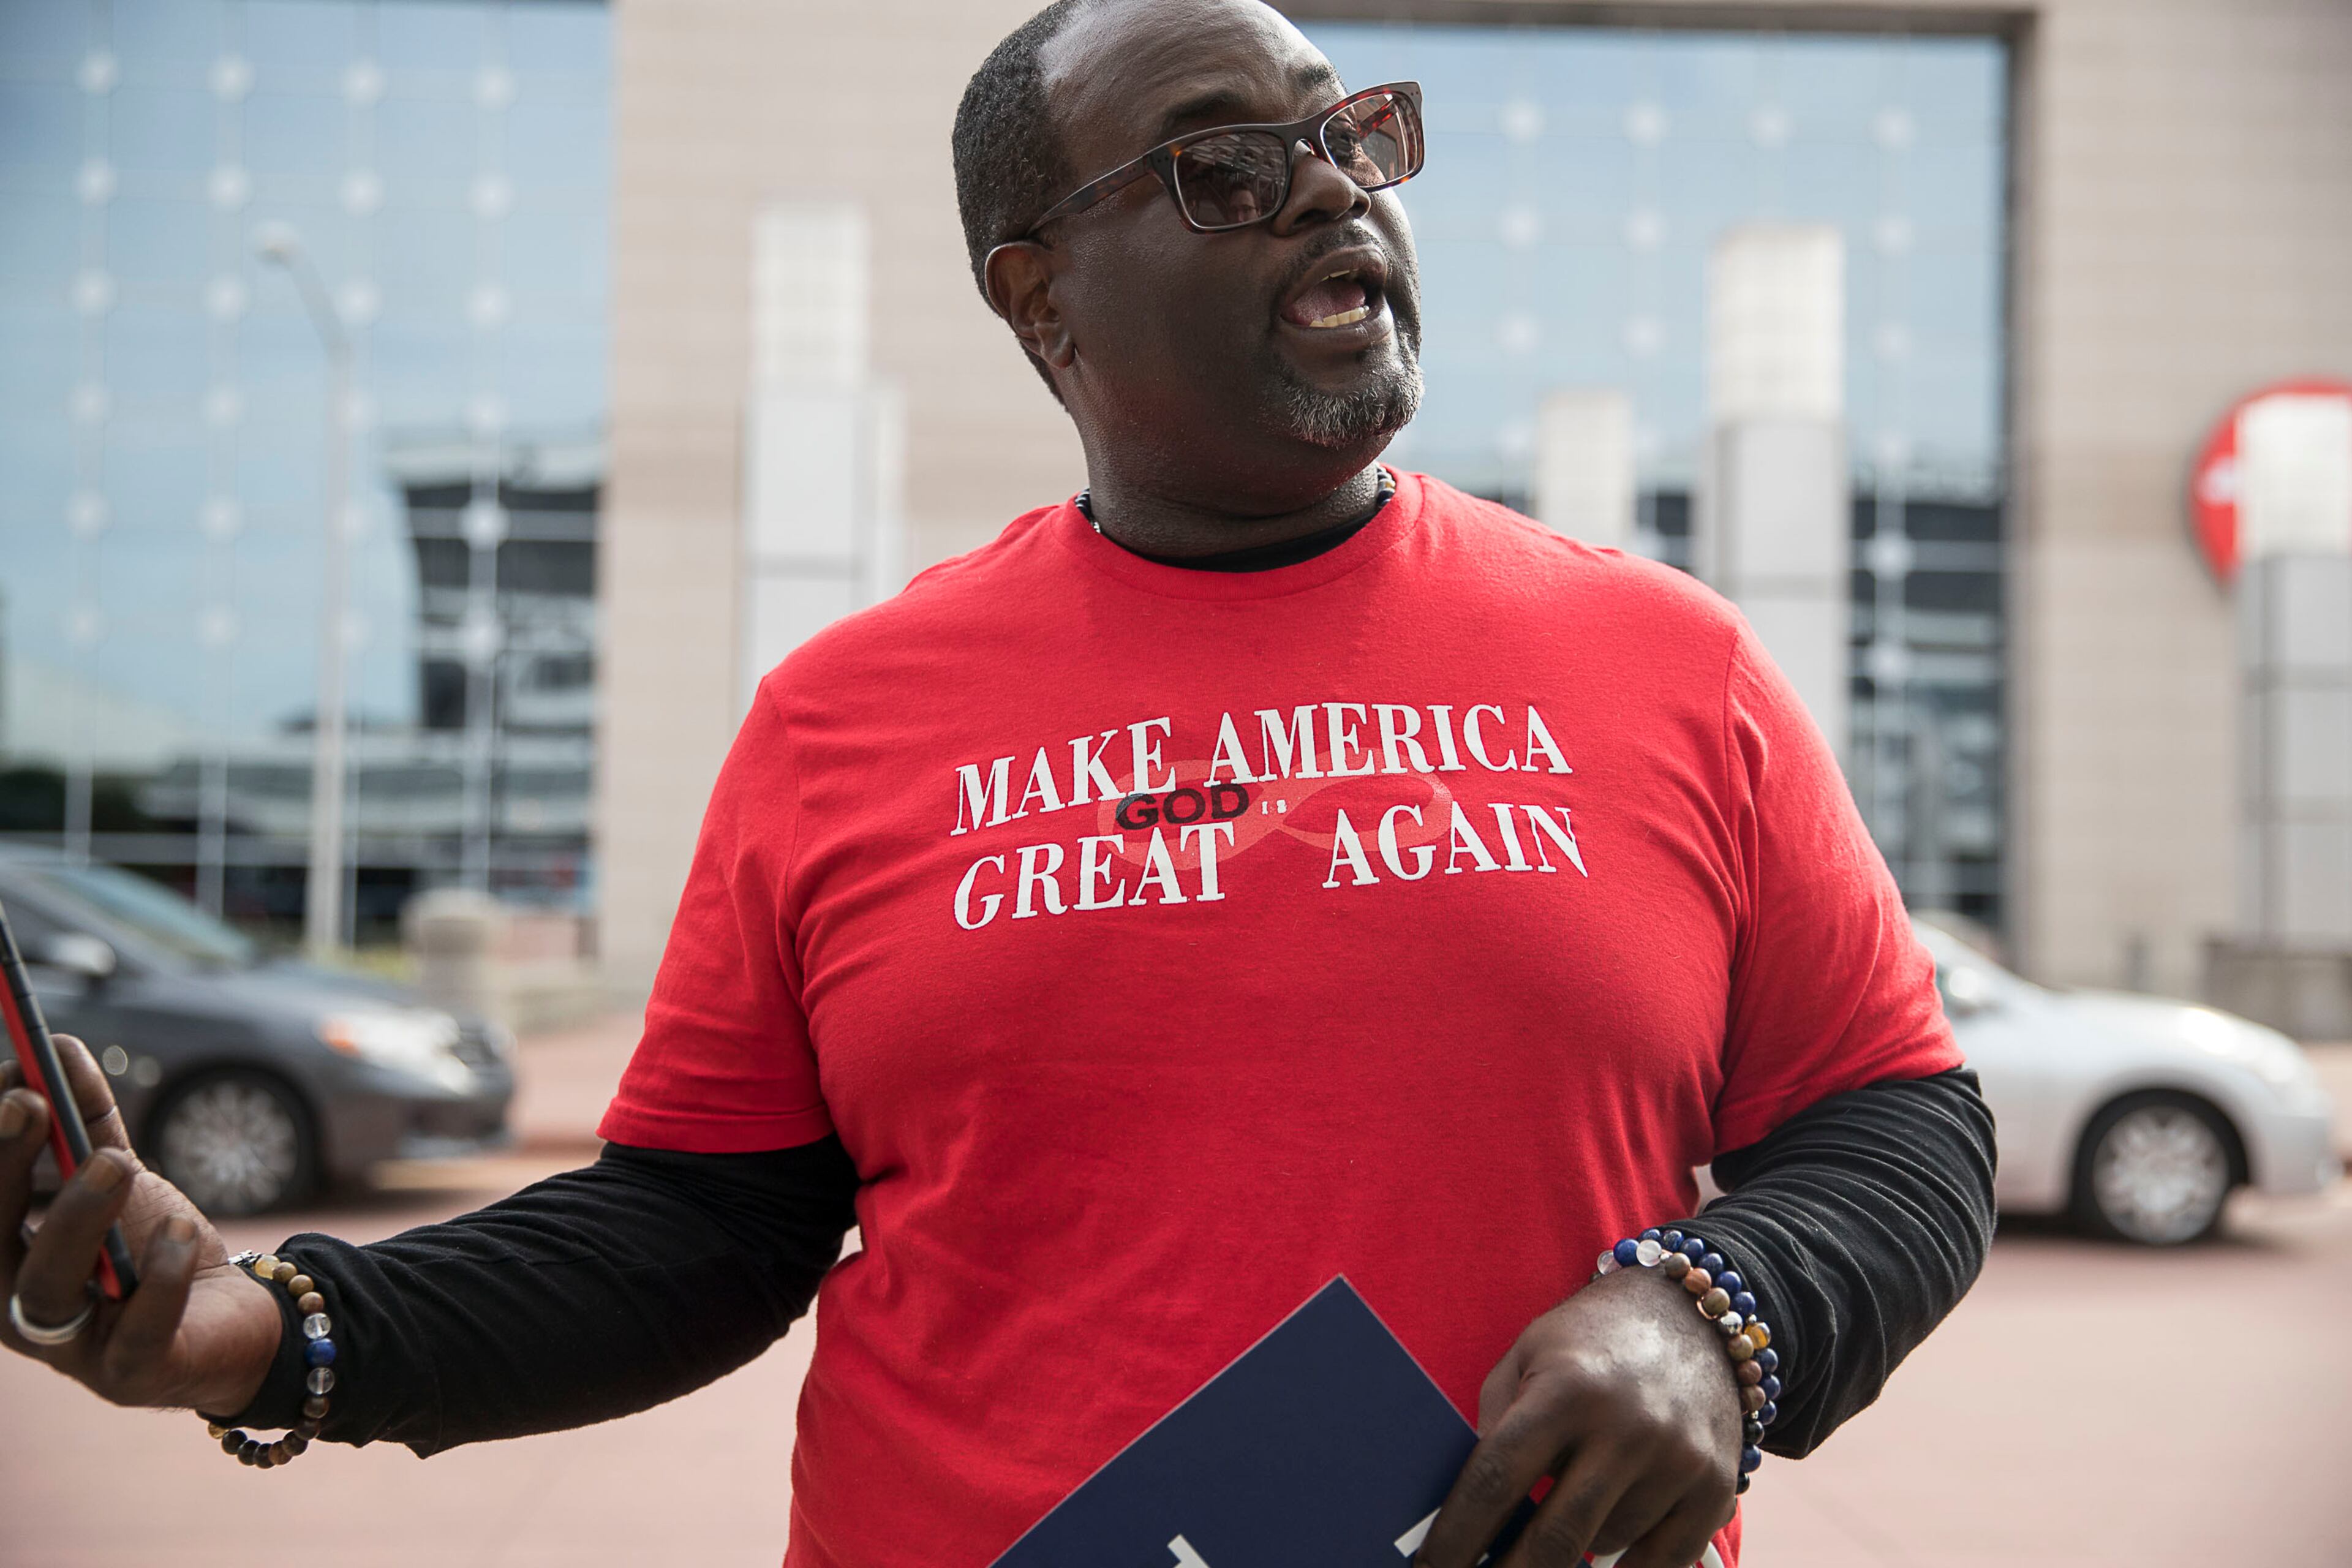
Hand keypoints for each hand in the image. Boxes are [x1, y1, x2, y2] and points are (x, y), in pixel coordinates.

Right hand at [2, 1034, 283, 1414]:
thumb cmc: (153, 1247)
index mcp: (3, 1260)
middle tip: (34, 1104)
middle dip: (5, 1169)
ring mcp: (73, 1350)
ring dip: (76, 1216)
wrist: (232, 1320)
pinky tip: (175, 1230)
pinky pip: (137, 1333)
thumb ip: (86, 1122)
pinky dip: (155, 1279)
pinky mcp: (134, 1375)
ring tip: (118, 1161)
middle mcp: (19, 1309)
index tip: (14, 1083)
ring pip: (46, 1288)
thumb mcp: (118, 1177)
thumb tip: (53, 1045)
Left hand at [1412, 1266, 1740, 1567]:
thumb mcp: (1528, 1355)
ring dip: (1571, 1546)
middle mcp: (1627, 1428)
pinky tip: (1603, 1542)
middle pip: (1553, 1538)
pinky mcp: (1714, 1490)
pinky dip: (1626, 1565)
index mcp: (1566, 1390)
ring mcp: (1678, 1462)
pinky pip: (1659, 1564)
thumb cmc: (1590, 1342)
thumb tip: (1470, 1507)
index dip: (1457, 1536)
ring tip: (1566, 1508)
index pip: (1497, 1479)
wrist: (1692, 1316)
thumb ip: (1496, 1422)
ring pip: (1601, 1547)